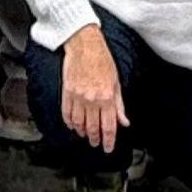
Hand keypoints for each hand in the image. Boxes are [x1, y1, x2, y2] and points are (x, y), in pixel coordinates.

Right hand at [61, 26, 127, 152]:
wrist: (84, 44)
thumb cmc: (101, 59)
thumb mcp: (116, 82)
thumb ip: (119, 105)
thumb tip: (124, 121)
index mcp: (107, 97)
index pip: (109, 126)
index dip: (109, 140)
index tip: (108, 147)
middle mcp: (92, 99)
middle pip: (93, 128)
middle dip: (95, 139)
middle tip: (96, 143)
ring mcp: (78, 97)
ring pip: (79, 123)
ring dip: (82, 132)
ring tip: (85, 135)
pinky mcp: (67, 92)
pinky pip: (67, 114)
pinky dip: (70, 122)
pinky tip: (73, 125)